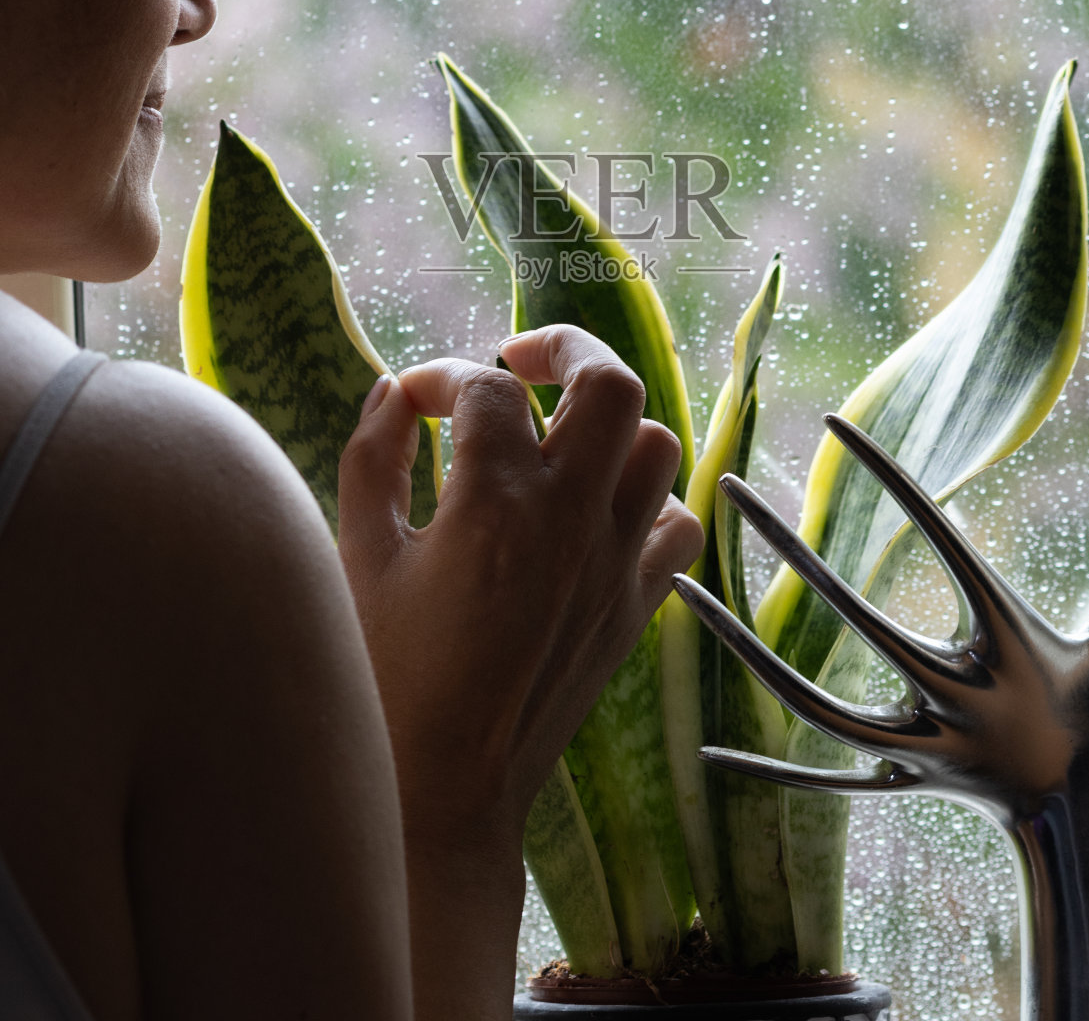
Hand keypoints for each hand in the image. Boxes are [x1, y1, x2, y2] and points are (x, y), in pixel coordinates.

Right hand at [338, 323, 702, 846]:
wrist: (442, 796)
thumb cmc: (383, 679)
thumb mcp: (357, 559)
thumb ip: (372, 458)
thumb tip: (393, 391)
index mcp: (496, 502)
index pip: (484, 389)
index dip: (439, 379)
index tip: (410, 403)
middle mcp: (573, 519)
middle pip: (609, 382)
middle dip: (565, 349)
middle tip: (520, 360)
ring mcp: (615, 564)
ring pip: (656, 444)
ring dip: (607, 424)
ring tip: (557, 436)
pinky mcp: (634, 608)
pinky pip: (675, 524)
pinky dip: (646, 501)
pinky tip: (595, 511)